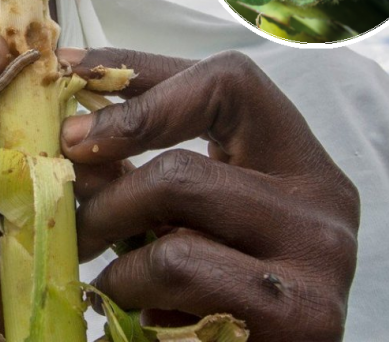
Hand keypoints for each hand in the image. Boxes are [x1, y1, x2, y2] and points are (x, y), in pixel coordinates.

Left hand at [59, 48, 359, 341]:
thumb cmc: (220, 282)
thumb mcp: (190, 213)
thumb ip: (146, 171)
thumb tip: (70, 136)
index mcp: (298, 157)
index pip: (226, 82)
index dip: (140, 73)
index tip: (71, 76)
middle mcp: (322, 198)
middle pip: (180, 164)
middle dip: (103, 192)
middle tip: (66, 208)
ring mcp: (319, 257)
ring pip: (171, 220)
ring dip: (113, 243)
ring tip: (103, 271)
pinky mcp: (299, 316)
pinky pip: (175, 271)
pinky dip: (129, 288)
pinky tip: (134, 309)